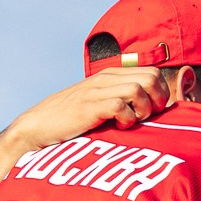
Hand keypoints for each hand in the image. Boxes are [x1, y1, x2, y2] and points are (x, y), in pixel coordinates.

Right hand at [2, 67, 169, 155]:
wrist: (40, 126)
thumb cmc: (74, 120)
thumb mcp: (101, 104)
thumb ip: (123, 100)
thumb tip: (154, 110)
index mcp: (112, 75)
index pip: (153, 73)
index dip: (161, 95)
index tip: (152, 113)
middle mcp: (106, 78)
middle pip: (152, 78)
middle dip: (157, 101)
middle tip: (145, 118)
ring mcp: (97, 90)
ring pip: (139, 89)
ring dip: (142, 111)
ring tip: (131, 123)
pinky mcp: (89, 106)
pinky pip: (120, 106)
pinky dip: (126, 120)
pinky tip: (118, 127)